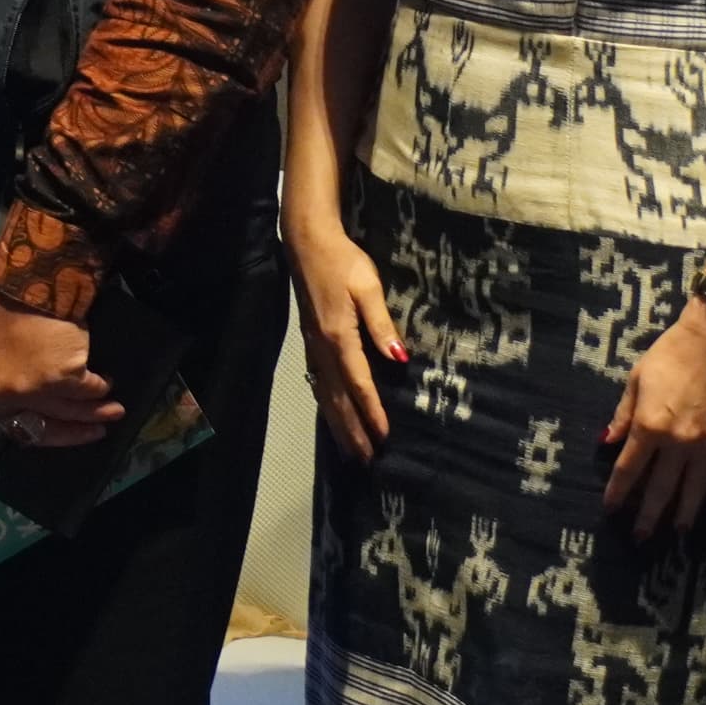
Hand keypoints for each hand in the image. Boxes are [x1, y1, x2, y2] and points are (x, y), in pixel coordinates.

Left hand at [0, 295, 122, 451]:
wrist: (31, 279)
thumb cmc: (10, 304)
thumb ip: (11, 376)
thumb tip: (38, 396)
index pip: (15, 425)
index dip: (45, 430)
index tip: (67, 430)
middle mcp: (4, 394)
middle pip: (45, 422)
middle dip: (76, 429)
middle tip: (99, 430)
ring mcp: (33, 388)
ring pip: (70, 408)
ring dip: (96, 410)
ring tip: (114, 409)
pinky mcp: (62, 378)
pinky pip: (87, 388)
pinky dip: (100, 386)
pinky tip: (106, 382)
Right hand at [286, 226, 405, 459]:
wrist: (306, 243)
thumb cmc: (342, 260)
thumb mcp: (368, 286)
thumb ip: (382, 323)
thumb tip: (398, 358)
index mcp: (339, 337)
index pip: (359, 384)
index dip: (372, 412)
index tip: (384, 438)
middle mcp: (322, 349)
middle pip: (338, 399)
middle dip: (353, 431)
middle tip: (367, 461)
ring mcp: (312, 347)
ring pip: (325, 395)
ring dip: (338, 425)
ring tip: (350, 452)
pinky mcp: (309, 342)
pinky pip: (317, 383)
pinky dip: (326, 406)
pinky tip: (332, 416)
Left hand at [602, 303, 705, 535]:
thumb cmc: (669, 355)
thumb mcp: (636, 380)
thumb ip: (624, 415)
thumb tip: (609, 442)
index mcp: (650, 427)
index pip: (629, 469)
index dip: (618, 491)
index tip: (611, 509)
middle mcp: (680, 442)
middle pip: (662, 487)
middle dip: (649, 515)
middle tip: (642, 537)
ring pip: (697, 486)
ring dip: (686, 511)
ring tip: (679, 530)